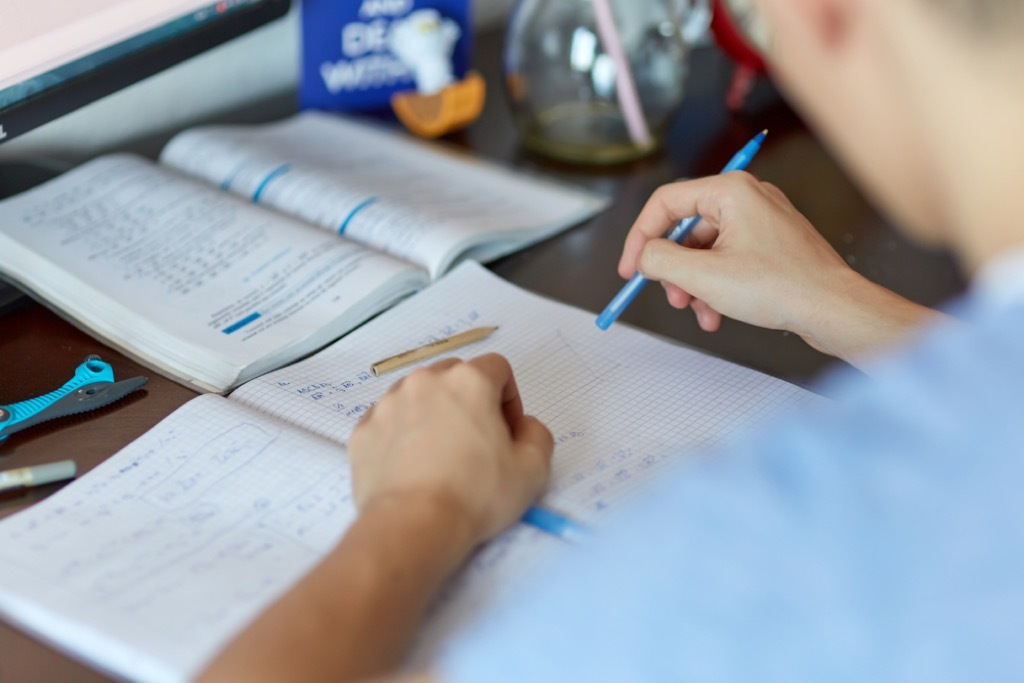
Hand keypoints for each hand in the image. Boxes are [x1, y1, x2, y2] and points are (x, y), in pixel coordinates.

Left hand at [349, 354, 553, 547]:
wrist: (411, 527)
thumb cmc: (473, 496)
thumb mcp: (533, 469)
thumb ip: (537, 434)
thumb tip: (523, 427)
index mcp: (468, 381)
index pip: (497, 368)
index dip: (509, 398)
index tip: (508, 431)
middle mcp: (425, 382)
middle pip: (455, 375)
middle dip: (470, 401)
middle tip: (477, 441)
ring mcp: (389, 404)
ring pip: (419, 395)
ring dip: (435, 414)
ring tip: (443, 456)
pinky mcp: (364, 431)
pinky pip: (389, 421)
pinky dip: (403, 435)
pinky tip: (414, 467)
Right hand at [618, 172, 934, 363]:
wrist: (834, 309)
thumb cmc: (784, 287)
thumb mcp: (705, 277)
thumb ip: (661, 261)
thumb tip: (644, 256)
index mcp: (730, 191)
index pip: (665, 202)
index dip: (640, 237)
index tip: (630, 268)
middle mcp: (747, 198)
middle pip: (686, 229)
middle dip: (674, 269)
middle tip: (672, 297)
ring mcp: (761, 220)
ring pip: (706, 250)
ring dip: (695, 284)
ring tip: (701, 312)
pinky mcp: (771, 244)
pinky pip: (728, 259)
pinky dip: (716, 286)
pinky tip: (718, 312)